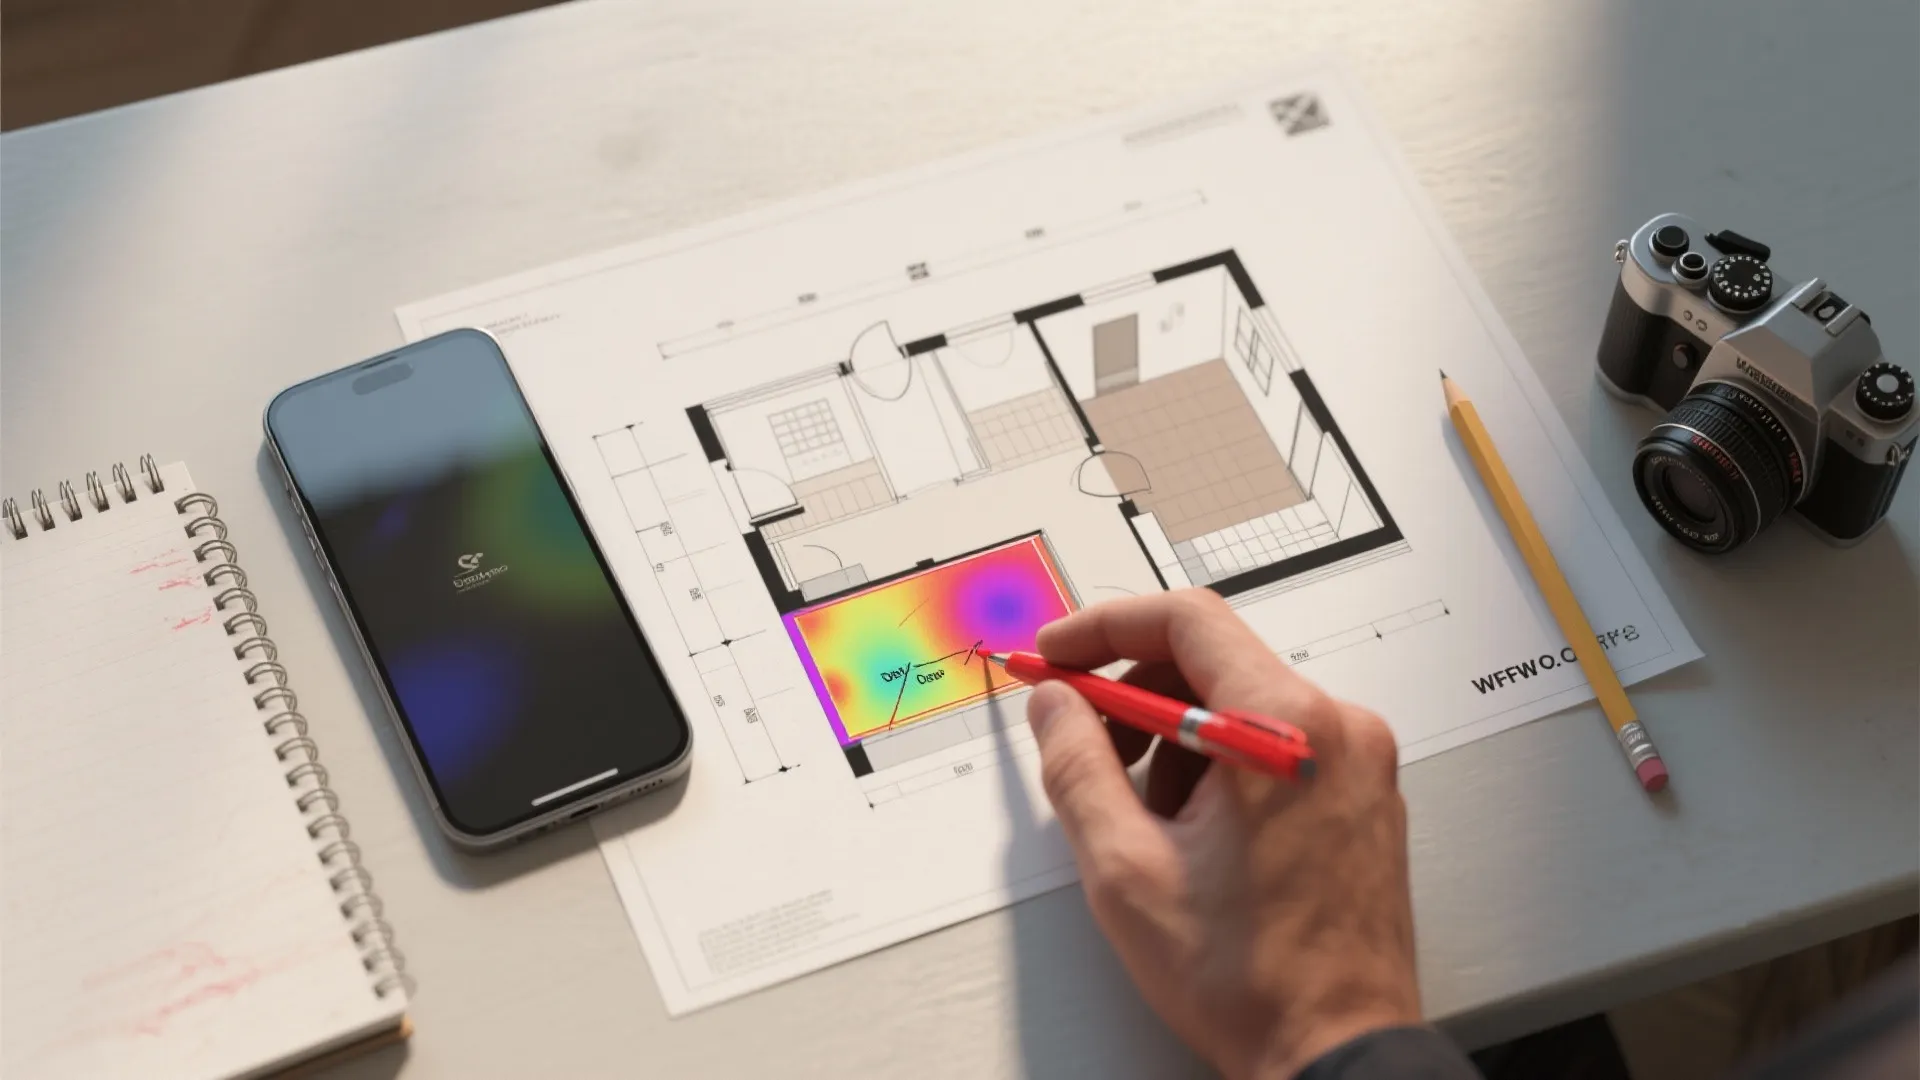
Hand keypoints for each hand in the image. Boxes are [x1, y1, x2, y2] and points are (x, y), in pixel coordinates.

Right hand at [1026, 589, 1420, 1079]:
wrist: (1334, 1051)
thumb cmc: (1250, 979)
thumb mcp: (1125, 868)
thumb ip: (1077, 766)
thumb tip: (1057, 705)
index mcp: (1287, 727)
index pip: (1187, 619)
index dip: (1105, 627)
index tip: (1059, 654)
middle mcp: (1338, 729)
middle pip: (1214, 658)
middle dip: (1134, 693)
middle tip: (1082, 739)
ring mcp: (1359, 762)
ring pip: (1240, 705)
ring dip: (1175, 741)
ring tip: (1145, 822)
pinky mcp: (1360, 795)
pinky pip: (1275, 744)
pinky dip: (1218, 766)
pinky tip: (1191, 834)